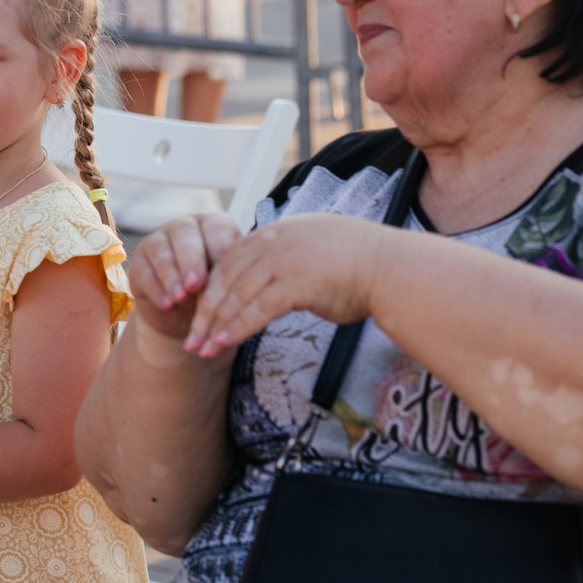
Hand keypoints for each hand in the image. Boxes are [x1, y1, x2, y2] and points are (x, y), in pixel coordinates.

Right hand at [124, 213, 243, 341]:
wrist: (186, 316)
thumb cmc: (213, 292)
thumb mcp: (225, 282)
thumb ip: (226, 274)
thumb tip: (226, 277)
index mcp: (212, 225)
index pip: (216, 228)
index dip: (220, 249)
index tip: (225, 273)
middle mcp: (184, 227)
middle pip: (185, 235)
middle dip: (191, 261)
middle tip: (196, 285)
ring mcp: (156, 242)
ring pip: (161, 252)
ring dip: (171, 277)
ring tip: (180, 298)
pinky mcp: (138, 263)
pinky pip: (143, 272)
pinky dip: (156, 290)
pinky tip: (166, 304)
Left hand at [181, 213, 394, 357]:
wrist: (392, 268)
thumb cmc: (357, 265)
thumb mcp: (311, 252)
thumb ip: (283, 263)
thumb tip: (268, 281)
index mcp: (273, 233)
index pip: (227, 261)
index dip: (209, 290)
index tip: (196, 315)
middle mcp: (273, 242)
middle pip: (224, 279)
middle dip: (204, 313)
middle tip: (190, 339)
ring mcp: (284, 260)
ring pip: (235, 295)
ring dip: (215, 325)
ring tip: (200, 349)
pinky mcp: (297, 283)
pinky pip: (257, 308)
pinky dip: (237, 327)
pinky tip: (223, 344)